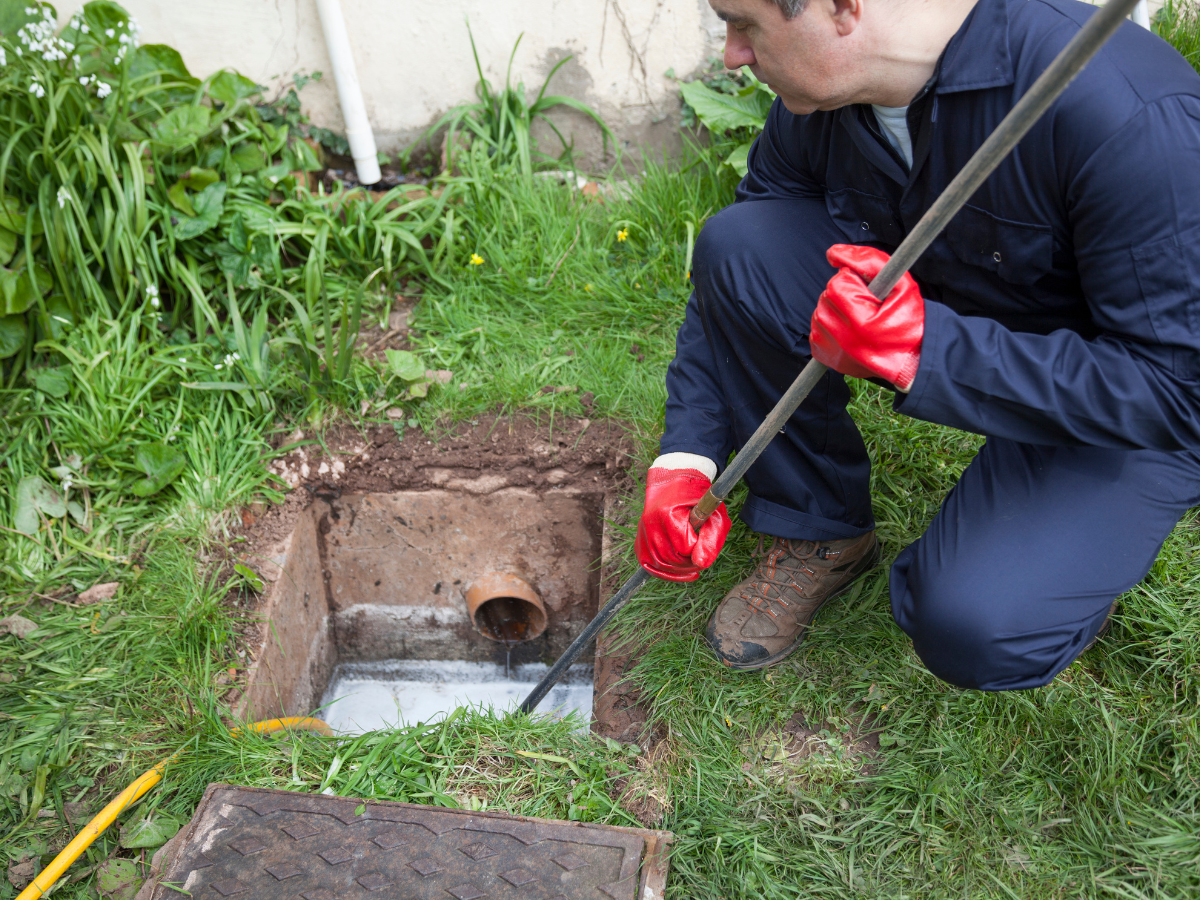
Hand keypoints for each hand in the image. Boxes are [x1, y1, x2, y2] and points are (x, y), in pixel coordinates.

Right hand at [635, 467, 731, 582]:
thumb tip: (701, 564)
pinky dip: (663, 571)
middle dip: (690, 563)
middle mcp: (651, 523)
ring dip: (679, 569)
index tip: (705, 539)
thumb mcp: (714, 514)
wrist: (674, 480)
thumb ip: (711, 539)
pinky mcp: (640, 539)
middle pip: (671, 559)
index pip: (685, 548)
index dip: (699, 548)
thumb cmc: (698, 498)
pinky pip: (648, 564)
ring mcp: (643, 532)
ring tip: (692, 562)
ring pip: (659, 565)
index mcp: (668, 514)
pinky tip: (677, 569)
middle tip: (701, 555)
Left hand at [809, 244, 923, 390]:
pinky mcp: (827, 358)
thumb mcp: (901, 283)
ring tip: (860, 317)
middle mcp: (844, 341)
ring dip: (836, 309)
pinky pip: (816, 330)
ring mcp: (834, 352)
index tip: (870, 293)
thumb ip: (869, 260)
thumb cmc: (911, 320)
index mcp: (861, 323)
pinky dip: (830, 325)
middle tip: (867, 306)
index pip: (837, 284)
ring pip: (819, 312)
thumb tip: (833, 252)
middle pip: (826, 297)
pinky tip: (849, 329)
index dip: (854, 282)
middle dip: (844, 295)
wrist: (915, 357)